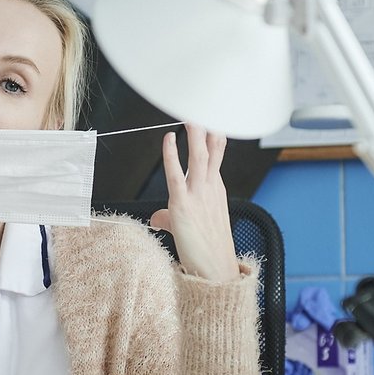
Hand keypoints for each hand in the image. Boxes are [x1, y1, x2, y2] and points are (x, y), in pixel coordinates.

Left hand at [149, 124, 239, 281]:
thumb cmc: (206, 251)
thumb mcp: (189, 228)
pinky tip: (167, 139)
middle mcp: (210, 188)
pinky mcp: (183, 205)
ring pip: (198, 156)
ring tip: (191, 112)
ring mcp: (198, 195)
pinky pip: (176, 174)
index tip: (210, 114)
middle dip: (207, 125)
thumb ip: (172, 216)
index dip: (213, 133)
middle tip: (203, 103)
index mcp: (215, 189)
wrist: (215, 271)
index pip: (216, 154)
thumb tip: (157, 217)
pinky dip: (171, 155)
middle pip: (210, 148)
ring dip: (195, 133)